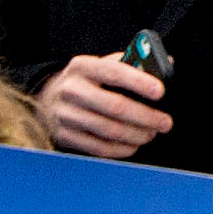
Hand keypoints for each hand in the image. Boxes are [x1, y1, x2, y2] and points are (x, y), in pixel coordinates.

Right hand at [39, 51, 174, 160]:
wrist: (46, 100)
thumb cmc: (84, 82)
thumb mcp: (99, 66)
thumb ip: (129, 64)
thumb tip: (166, 64)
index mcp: (83, 66)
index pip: (114, 72)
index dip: (139, 82)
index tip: (160, 92)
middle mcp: (72, 89)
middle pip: (115, 106)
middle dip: (146, 117)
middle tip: (165, 122)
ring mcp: (66, 115)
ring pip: (110, 131)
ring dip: (137, 135)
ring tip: (151, 134)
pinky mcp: (65, 136)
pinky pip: (100, 148)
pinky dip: (122, 149)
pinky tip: (134, 145)